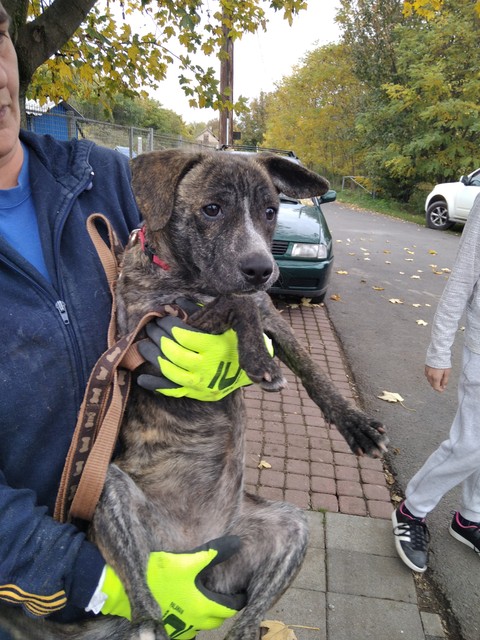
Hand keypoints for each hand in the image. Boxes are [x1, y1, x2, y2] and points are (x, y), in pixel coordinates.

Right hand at [101, 536, 245, 638]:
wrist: (128, 590)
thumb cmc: (160, 575)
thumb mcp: (189, 560)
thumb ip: (214, 553)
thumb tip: (237, 544)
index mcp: (203, 607)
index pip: (230, 608)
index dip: (239, 600)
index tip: (243, 592)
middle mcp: (194, 622)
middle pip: (217, 619)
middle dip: (224, 609)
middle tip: (226, 595)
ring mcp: (180, 628)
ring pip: (201, 625)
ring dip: (207, 615)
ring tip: (207, 600)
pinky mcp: (167, 629)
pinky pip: (186, 629)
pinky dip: (192, 620)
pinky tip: (187, 608)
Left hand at [136, 300, 272, 400]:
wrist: (249, 370)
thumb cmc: (234, 341)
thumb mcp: (226, 323)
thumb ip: (202, 312)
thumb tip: (177, 301)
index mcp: (216, 347)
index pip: (184, 336)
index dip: (169, 325)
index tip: (162, 317)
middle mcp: (208, 367)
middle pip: (174, 352)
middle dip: (158, 337)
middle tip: (151, 327)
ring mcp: (201, 383)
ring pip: (170, 371)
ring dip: (153, 357)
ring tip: (144, 345)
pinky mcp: (197, 394)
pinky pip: (173, 391)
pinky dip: (155, 385)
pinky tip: (142, 378)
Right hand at [425, 365, 450, 391]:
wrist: (437, 354)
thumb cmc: (443, 363)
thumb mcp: (447, 372)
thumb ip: (445, 381)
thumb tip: (444, 386)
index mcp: (436, 378)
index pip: (436, 387)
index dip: (439, 390)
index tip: (442, 389)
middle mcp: (430, 376)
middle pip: (432, 385)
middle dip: (437, 385)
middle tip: (442, 383)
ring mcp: (427, 373)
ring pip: (430, 381)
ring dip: (434, 381)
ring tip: (439, 377)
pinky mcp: (425, 369)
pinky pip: (428, 376)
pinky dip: (431, 377)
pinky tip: (435, 374)